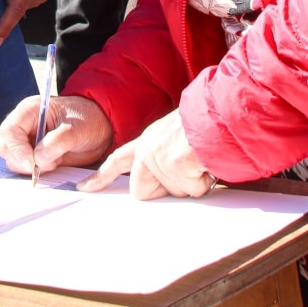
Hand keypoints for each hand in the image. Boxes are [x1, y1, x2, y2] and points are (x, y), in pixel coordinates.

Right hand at [0, 93, 113, 175]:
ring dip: (30, 167)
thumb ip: (57, 142)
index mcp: (30, 111)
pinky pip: (24, 166)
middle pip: (6, 147)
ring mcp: (27, 140)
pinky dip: (35, 171)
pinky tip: (53, 164)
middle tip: (48, 165)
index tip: (31, 164)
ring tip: (55, 161)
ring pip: (13, 159)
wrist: (100, 127)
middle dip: (22, 161)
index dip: (17, 149)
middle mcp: (24, 125)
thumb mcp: (77, 129)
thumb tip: (38, 159)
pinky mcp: (33, 154)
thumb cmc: (88, 120)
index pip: (10, 130)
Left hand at [82, 110, 213, 199]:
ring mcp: (160, 158)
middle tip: (183, 171)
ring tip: (200, 160)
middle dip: (162, 191)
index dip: (101, 176)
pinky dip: (204, 182)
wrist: (222, 113)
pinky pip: (193, 190)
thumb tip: (165, 179)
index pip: (117, 160)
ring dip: (190, 183)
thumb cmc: (205, 123)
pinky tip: (207, 163)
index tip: (85, 187)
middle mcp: (148, 149)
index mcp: (147, 140)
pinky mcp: (177, 166)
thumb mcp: (174, 134)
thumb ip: (162, 154)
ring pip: (173, 193)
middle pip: (141, 191)